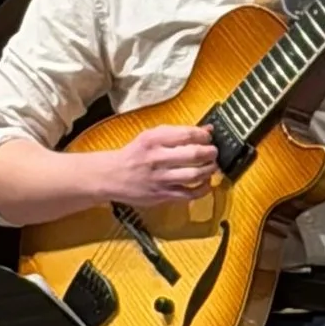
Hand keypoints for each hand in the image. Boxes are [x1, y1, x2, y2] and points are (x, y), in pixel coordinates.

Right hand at [107, 125, 221, 205]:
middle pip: (194, 154)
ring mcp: (159, 178)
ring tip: (212, 166)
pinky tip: (206, 183)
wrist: (111, 176)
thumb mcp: (151, 136)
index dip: (204, 136)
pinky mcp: (161, 195)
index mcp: (153, 140)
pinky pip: (188, 194)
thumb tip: (207, 130)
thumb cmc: (135, 154)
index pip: (187, 134)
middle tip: (213, 152)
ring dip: (209, 170)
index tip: (208, 137)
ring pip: (194, 175)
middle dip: (210, 152)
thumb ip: (178, 132)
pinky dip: (202, 189)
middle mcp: (156, 158)